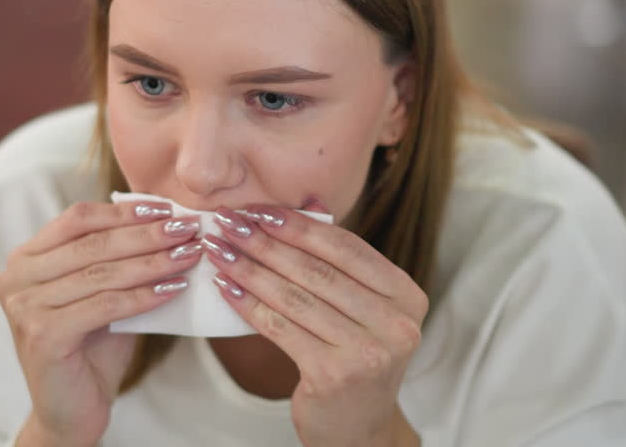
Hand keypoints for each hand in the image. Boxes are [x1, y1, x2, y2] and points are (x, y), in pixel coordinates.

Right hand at [0, 200, 203, 446]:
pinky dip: (143, 296)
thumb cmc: (90, 348)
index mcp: (26, 259)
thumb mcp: (101, 293)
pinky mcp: (42, 335)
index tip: (168, 208)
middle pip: (92, 243)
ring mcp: (24, 307)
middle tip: (188, 228)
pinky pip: (105, 305)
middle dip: (147, 234)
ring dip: (152, 261)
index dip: (124, 212)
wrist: (71, 411)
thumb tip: (168, 220)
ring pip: (101, 273)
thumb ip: (116, 258)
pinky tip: (174, 289)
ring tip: (190, 255)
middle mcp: (16, 278)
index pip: (78, 219)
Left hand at [205, 205, 427, 446]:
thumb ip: (340, 257)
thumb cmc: (355, 357)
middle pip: (318, 271)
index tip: (258, 209)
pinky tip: (226, 287)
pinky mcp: (334, 374)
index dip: (299, 226)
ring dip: (249, 269)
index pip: (347, 248)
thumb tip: (309, 201)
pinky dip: (249, 305)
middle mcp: (396, 323)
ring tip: (218, 250)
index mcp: (407, 296)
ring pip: (295, 297)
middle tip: (227, 223)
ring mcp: (368, 351)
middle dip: (266, 242)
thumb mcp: (361, 307)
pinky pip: (281, 328)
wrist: (359, 427)